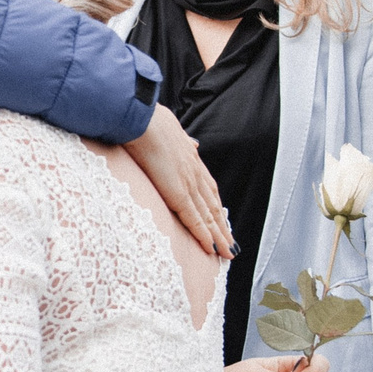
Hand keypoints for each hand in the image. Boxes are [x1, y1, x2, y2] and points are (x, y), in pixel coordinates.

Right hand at [126, 106, 233, 258]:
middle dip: (222, 227)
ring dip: (219, 236)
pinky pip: (194, 219)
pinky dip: (204, 235)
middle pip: (214, 206)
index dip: (216, 206)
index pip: (209, 189)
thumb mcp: (171, 129)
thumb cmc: (148, 121)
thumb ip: (182, 141)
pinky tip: (212, 248)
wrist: (141, 119)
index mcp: (191, 159)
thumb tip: (193, 144)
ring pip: (209, 216)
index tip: (222, 220)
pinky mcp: (179, 193)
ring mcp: (188, 184)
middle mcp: (195, 173)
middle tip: (231, 245)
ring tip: (227, 253)